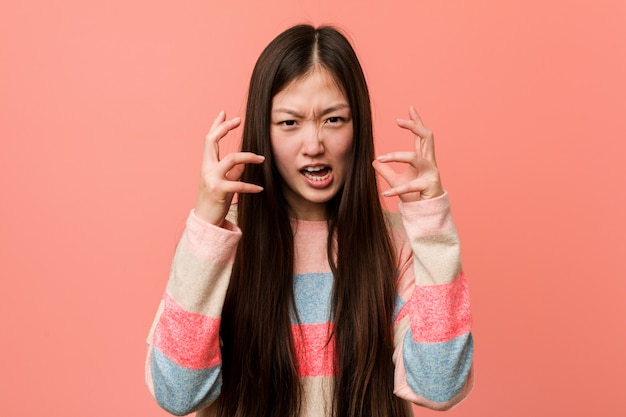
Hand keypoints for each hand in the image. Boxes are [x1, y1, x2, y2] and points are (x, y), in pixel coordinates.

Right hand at [195, 111, 264, 225]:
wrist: (205, 220)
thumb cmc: (215, 200)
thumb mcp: (223, 182)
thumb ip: (232, 170)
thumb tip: (244, 162)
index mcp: (206, 164)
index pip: (209, 139)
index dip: (216, 125)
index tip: (224, 112)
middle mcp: (206, 168)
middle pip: (212, 141)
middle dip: (224, 128)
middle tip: (238, 120)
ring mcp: (211, 179)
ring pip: (231, 159)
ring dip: (249, 157)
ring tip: (262, 159)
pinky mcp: (218, 191)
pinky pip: (238, 184)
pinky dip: (251, 186)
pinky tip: (260, 189)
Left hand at [372, 106, 442, 201]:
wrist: (426, 213)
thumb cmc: (415, 195)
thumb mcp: (396, 181)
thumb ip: (386, 170)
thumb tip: (374, 161)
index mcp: (423, 158)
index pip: (422, 136)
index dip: (417, 121)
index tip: (410, 108)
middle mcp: (429, 162)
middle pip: (427, 137)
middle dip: (415, 126)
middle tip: (399, 120)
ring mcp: (431, 173)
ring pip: (415, 158)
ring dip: (397, 156)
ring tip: (382, 158)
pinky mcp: (429, 186)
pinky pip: (411, 185)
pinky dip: (396, 189)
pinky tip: (385, 192)